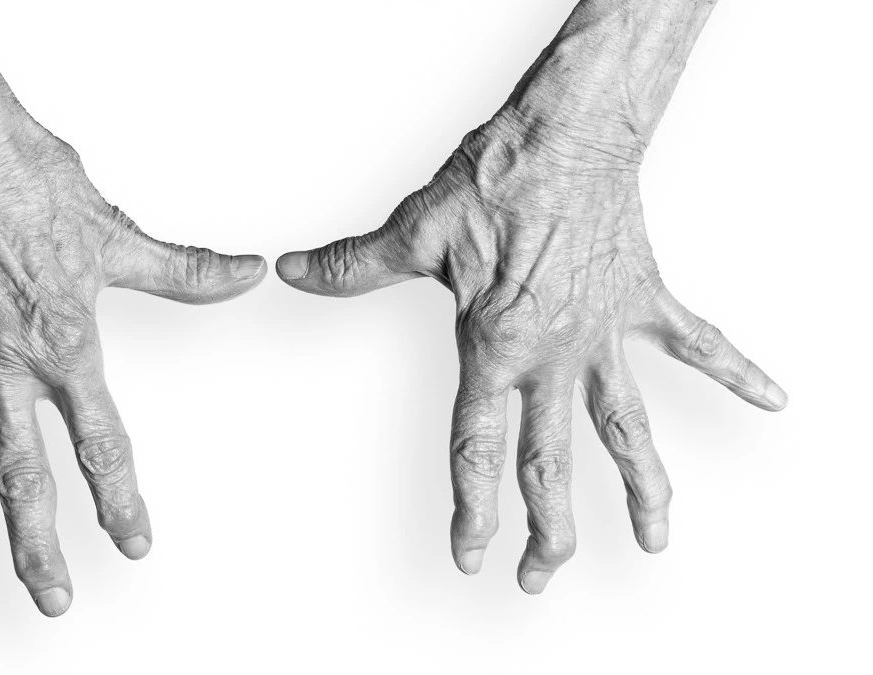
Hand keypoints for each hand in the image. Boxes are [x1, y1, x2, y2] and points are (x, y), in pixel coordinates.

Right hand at [0, 80, 264, 615]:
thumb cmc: (34, 185)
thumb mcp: (120, 237)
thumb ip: (186, 272)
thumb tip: (246, 275)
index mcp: (65, 347)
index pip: (101, 442)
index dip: (120, 499)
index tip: (132, 542)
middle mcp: (7, 366)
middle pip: (22, 476)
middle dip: (36, 544)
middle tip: (51, 598)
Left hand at [275, 87, 784, 592]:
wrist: (571, 133)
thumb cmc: (500, 179)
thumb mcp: (416, 231)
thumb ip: (355, 265)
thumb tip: (299, 272)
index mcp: (496, 348)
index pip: (480, 448)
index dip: (474, 511)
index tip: (475, 556)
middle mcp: (555, 356)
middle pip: (554, 464)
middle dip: (549, 529)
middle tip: (542, 577)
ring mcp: (606, 335)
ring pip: (629, 429)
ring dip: (643, 489)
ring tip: (653, 540)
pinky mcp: (643, 302)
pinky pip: (698, 344)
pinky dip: (735, 370)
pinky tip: (770, 399)